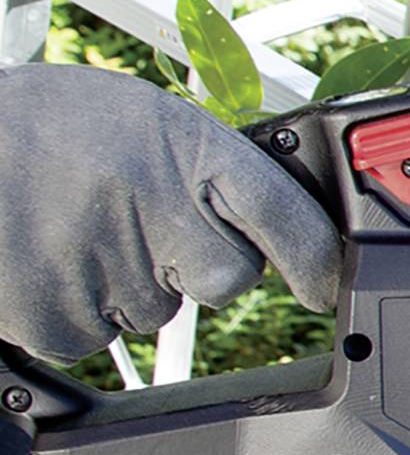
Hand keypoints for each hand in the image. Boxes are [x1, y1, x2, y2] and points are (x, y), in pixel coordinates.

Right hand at [0, 67, 340, 362]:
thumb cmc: (41, 127)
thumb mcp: (137, 119)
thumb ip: (200, 167)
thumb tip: (258, 219)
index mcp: (188, 148)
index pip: (285, 212)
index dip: (313, 258)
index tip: (322, 286)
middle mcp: (161, 207)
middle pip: (227, 278)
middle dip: (194, 265)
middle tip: (130, 223)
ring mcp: (113, 267)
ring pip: (156, 310)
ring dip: (124, 283)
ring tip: (69, 227)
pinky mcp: (63, 318)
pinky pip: (94, 335)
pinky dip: (73, 308)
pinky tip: (43, 257)